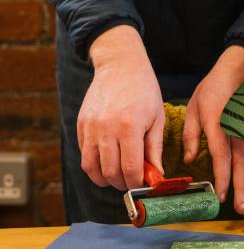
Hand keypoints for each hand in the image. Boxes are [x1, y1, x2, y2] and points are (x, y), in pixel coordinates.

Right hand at [79, 25, 164, 190]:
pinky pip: (84, 154)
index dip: (137, 182)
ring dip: (104, 179)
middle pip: (110, 173)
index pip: (130, 169)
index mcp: (129, 127)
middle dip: (122, 183)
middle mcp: (107, 129)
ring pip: (91, 169)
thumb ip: (154, 148)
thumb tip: (156, 175)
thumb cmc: (143, 89)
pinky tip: (106, 160)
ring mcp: (91, 127)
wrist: (120, 65)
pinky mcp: (81, 124)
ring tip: (117, 176)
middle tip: (131, 181)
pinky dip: (94, 164)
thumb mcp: (156, 117)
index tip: (143, 183)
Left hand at [182, 45, 243, 213]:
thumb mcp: (195, 106)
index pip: (222, 155)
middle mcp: (236, 130)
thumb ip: (191, 134)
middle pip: (242, 164)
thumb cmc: (216, 85)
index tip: (221, 195)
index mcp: (218, 123)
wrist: (240, 66)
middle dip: (242, 188)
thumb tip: (190, 159)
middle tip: (239, 209)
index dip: (223, 177)